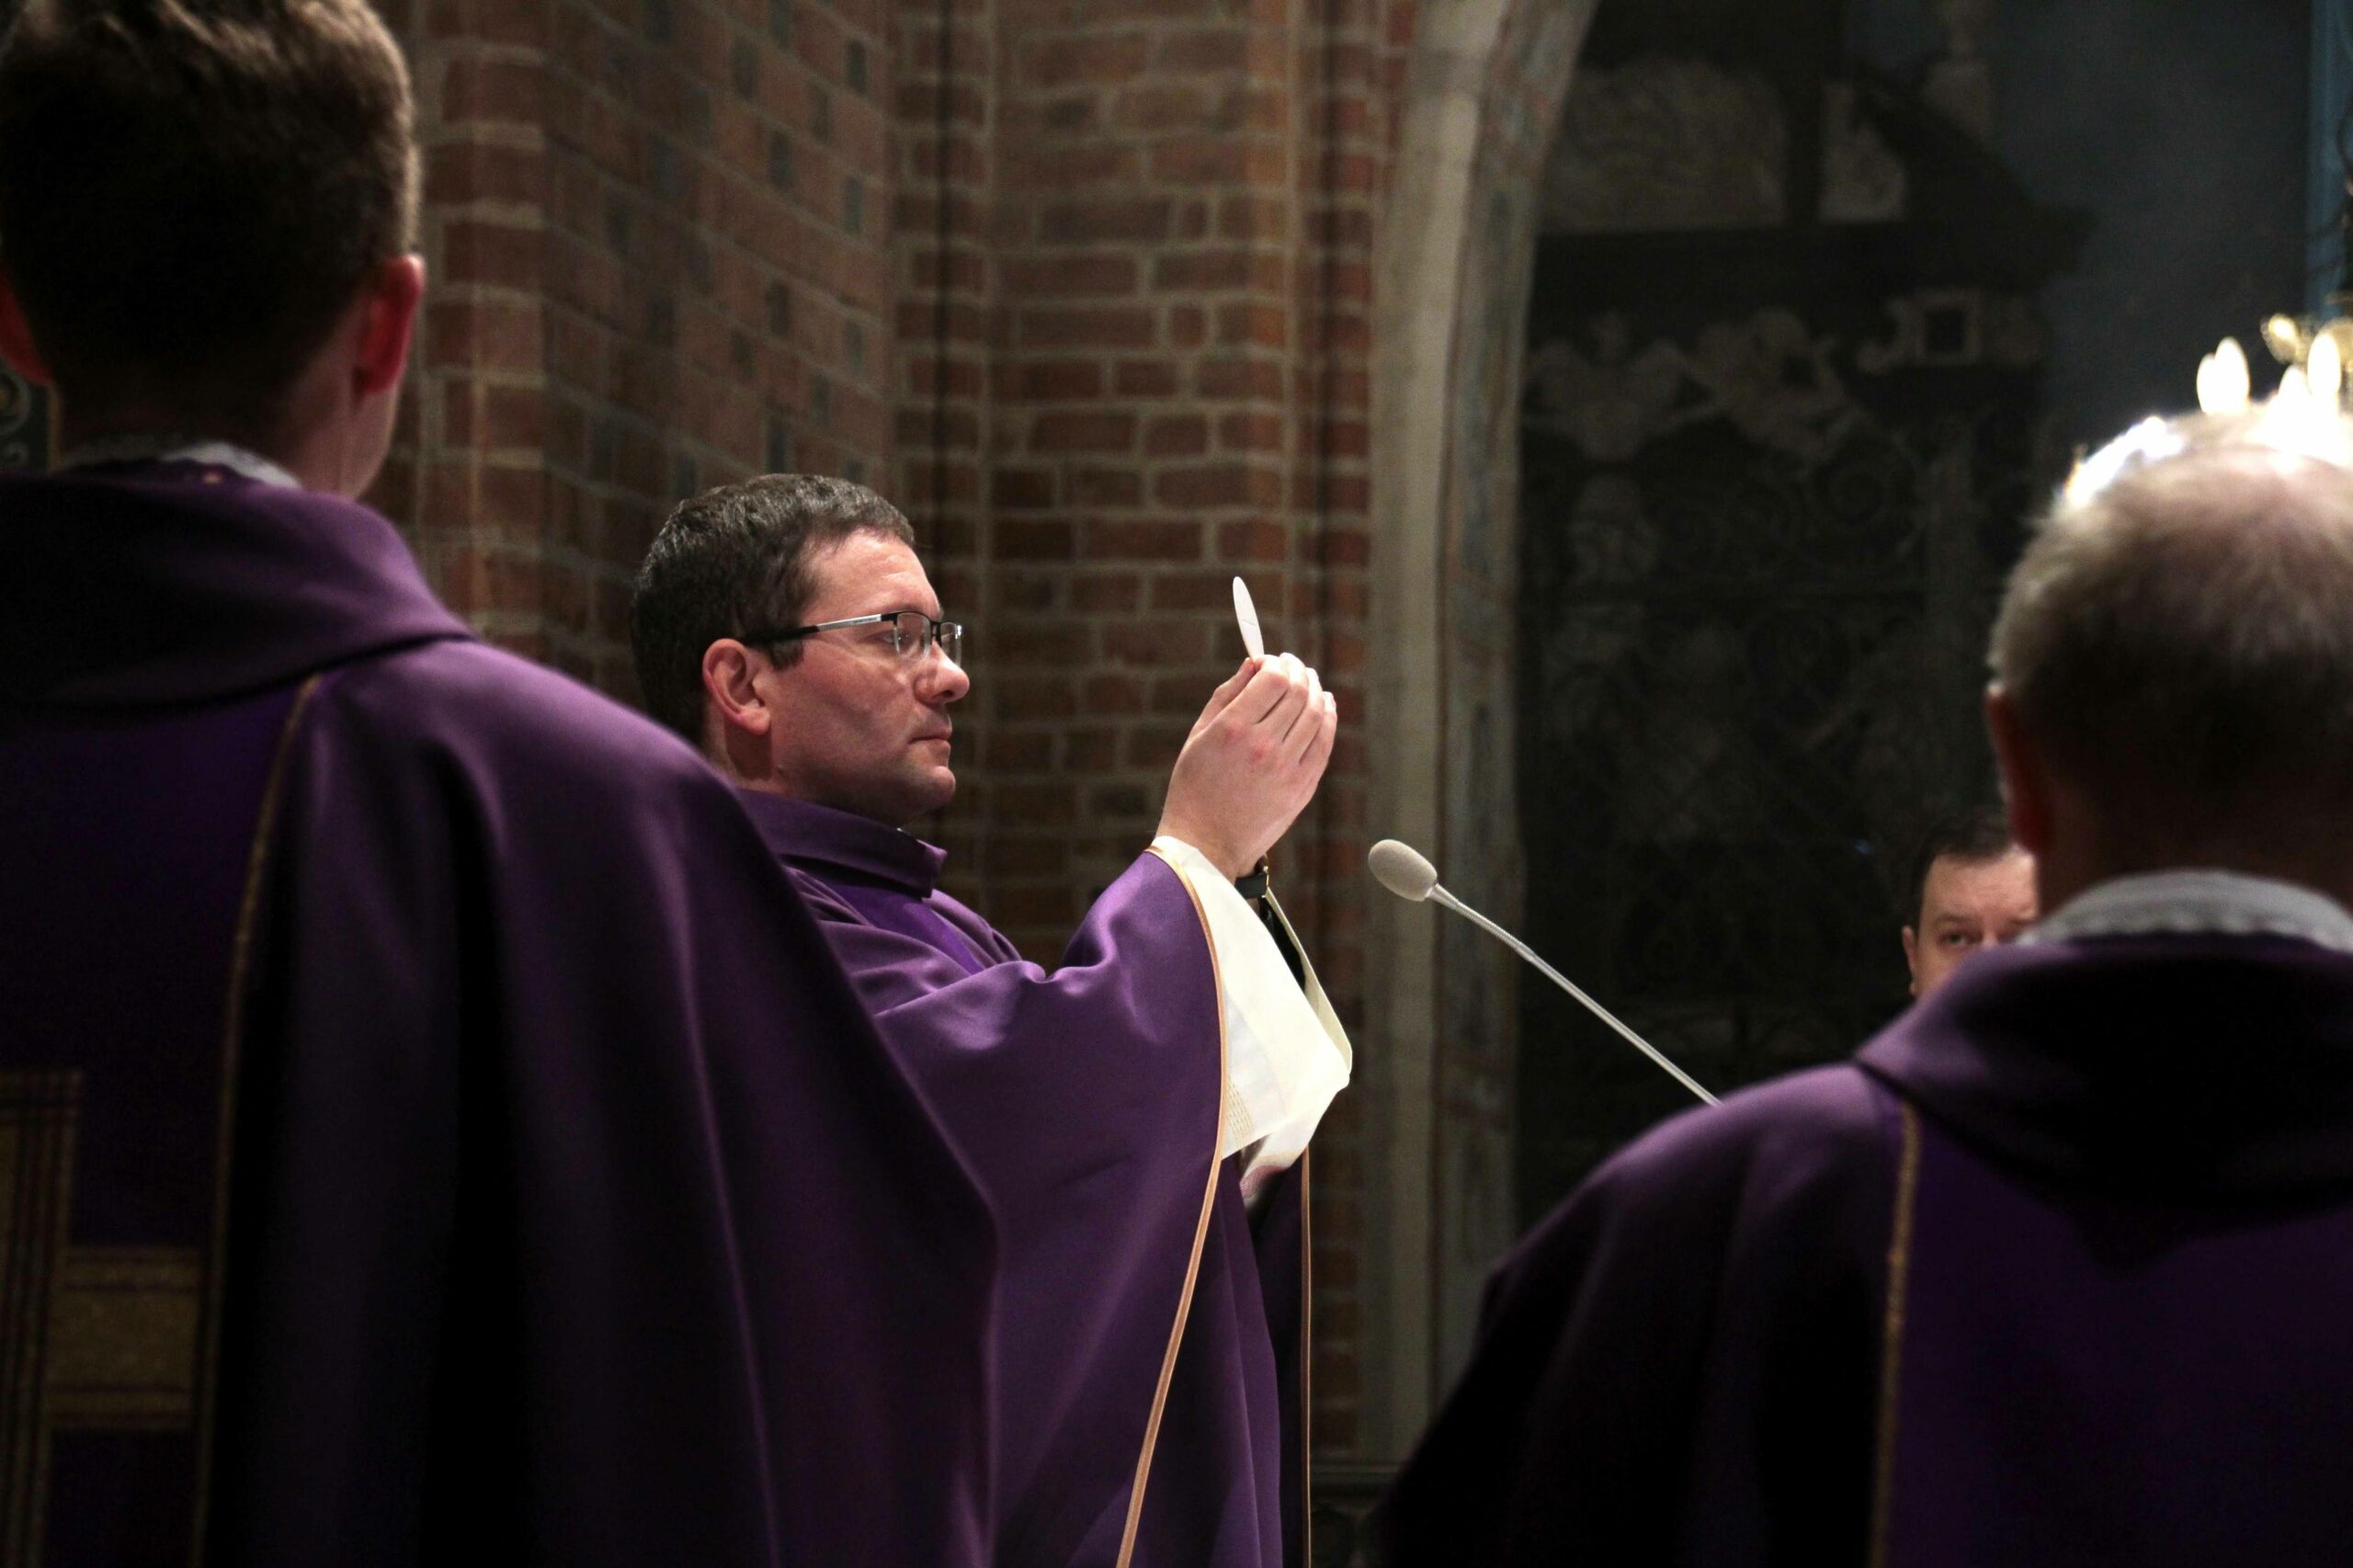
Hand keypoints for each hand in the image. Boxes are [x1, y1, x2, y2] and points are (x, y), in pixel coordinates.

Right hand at [1157, 653, 1338, 878]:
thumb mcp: (1199, 735)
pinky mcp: (1302, 787)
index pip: (1272, 679)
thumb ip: (1227, 695)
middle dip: (1298, 671)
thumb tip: (1254, 663)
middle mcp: (1262, 746)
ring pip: (1316, 714)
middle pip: (1298, 692)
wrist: (1206, 843)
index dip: (1277, 663)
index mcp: (1232, 729)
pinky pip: (1324, 743)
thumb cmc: (1195, 787)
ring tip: (1309, 682)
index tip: (1273, 660)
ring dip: (1316, 690)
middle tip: (1294, 665)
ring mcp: (1286, 769)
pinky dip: (1328, 718)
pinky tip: (1325, 706)